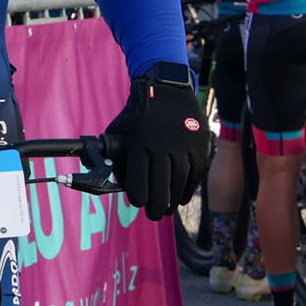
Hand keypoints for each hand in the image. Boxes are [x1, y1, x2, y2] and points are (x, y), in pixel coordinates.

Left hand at [103, 74, 206, 218]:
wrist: (166, 90)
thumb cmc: (136, 115)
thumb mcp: (117, 130)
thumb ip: (112, 153)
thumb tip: (105, 177)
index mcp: (139, 144)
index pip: (139, 180)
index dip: (138, 197)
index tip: (138, 203)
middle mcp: (163, 146)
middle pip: (161, 186)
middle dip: (156, 206)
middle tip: (154, 215)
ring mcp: (184, 145)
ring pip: (179, 181)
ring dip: (173, 200)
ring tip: (166, 209)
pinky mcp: (200, 144)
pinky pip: (196, 172)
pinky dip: (189, 188)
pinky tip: (181, 198)